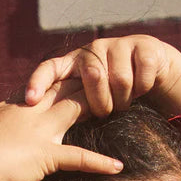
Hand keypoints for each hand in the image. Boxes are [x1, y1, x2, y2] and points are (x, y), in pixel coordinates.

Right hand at [0, 82, 123, 180]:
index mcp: (8, 110)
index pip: (38, 91)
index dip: (56, 84)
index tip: (71, 79)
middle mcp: (27, 114)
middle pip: (63, 91)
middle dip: (87, 84)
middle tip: (110, 81)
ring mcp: (38, 132)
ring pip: (77, 110)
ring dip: (101, 107)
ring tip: (123, 106)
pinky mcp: (45, 155)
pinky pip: (79, 157)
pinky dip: (100, 163)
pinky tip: (118, 166)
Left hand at [25, 35, 180, 117]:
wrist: (150, 68)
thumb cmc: (111, 92)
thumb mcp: (88, 99)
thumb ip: (69, 106)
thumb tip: (44, 135)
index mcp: (73, 63)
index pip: (49, 68)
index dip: (38, 82)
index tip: (30, 100)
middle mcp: (93, 49)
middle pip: (93, 75)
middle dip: (100, 101)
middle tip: (104, 113)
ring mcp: (118, 45)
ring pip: (119, 79)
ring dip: (123, 99)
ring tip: (122, 103)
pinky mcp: (143, 46)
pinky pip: (142, 75)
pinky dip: (142, 89)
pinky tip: (141, 89)